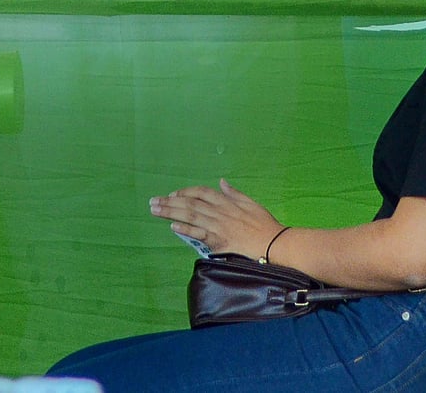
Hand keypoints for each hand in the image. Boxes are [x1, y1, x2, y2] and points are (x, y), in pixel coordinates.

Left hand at [149, 178, 281, 260]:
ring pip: (191, 216)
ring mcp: (218, 225)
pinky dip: (186, 229)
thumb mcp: (251, 203)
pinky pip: (199, 233)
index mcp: (227, 202)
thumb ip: (234, 193)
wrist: (273, 243)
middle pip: (191, 203)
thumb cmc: (264, 225)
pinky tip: (173, 226)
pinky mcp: (219, 241)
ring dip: (171, 212)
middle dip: (170, 202)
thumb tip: (221, 182)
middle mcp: (220, 211)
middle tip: (153, 202)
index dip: (185, 192)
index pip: (202, 192)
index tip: (172, 194)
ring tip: (155, 211)